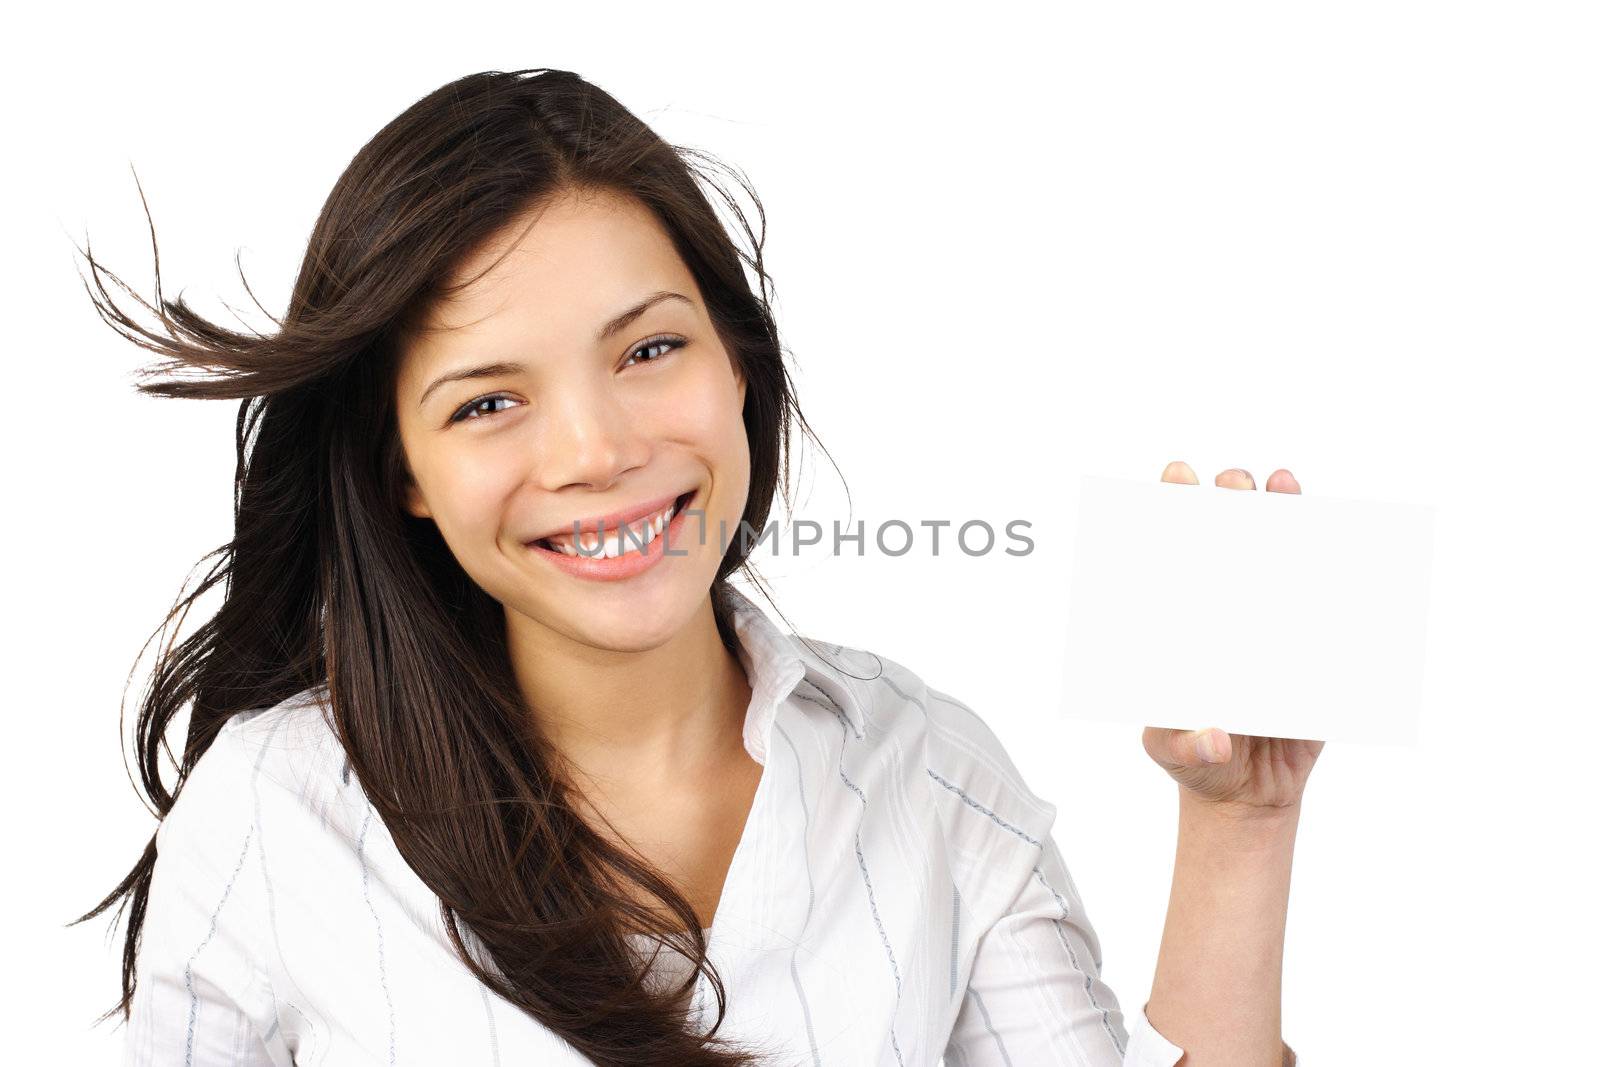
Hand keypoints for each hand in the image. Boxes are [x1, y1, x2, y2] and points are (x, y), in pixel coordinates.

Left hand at [1140, 461, 1325, 814]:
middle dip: (1229, 502)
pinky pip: (1323, 598)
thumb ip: (1180, 742)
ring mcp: (1267, 623)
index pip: (1174, 555)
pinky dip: (1331, 565)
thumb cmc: (1196, 759)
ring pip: (1275, 557)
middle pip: (1225, 541)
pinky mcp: (1310, 645)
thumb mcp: (1170, 751)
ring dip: (1281, 513)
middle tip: (1233, 484)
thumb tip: (1214, 736)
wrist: (1248, 793)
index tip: (1178, 477)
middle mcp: (1224, 613)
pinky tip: (1335, 537)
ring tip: (1282, 484)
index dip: (1174, 510)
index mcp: (1183, 623)